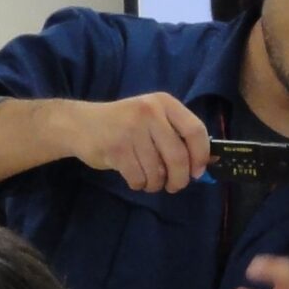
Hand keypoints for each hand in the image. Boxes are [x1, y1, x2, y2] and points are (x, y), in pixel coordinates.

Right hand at [74, 92, 212, 193]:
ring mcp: (132, 130)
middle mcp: (149, 112)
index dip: (201, 156)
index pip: (195, 130)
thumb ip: (177, 136)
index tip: (197, 171)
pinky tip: (134, 177)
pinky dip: (139, 184)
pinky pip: (139, 178)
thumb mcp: (152, 119)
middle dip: (180, 179)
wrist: (81, 124)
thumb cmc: (124, 125)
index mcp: (164, 102)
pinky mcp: (116, 149)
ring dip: (156, 184)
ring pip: (158, 172)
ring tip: (149, 180)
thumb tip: (207, 164)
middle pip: (178, 157)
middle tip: (175, 186)